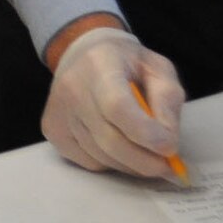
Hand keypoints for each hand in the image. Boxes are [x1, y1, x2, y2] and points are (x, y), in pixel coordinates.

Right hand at [41, 26, 185, 178]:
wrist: (84, 54)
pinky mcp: (52, 130)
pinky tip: (118, 145)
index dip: (144, 133)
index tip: (169, 149)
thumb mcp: (158, 69)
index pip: (117, 106)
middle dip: (145, 161)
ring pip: (101, 156)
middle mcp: (72, 87)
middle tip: (167, 167)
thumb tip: (167, 142)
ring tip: (145, 152)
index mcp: (100, 64)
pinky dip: (111, 163)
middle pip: (109, 139)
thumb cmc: (127, 64)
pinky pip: (89, 162)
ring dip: (131, 164)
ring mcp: (58, 110)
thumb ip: (168, 101)